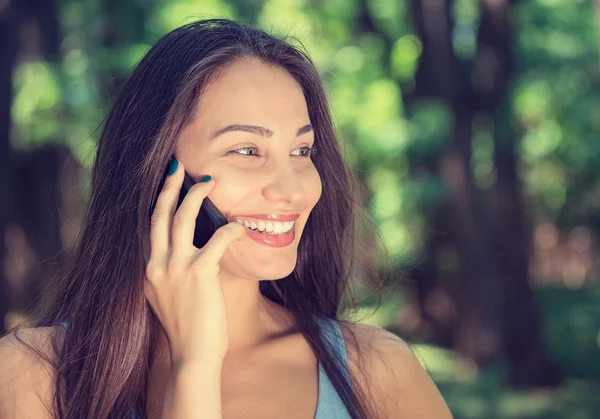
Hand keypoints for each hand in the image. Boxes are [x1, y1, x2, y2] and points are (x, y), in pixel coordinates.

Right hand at [144, 160, 245, 365]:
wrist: (192, 357)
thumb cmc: (188, 330)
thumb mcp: (168, 298)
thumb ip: (171, 274)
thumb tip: (187, 255)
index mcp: (148, 270)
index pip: (150, 227)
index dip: (158, 202)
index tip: (166, 183)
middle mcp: (155, 265)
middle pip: (159, 214)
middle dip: (168, 186)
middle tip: (178, 166)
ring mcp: (175, 268)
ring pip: (182, 218)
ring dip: (196, 195)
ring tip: (209, 181)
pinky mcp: (199, 274)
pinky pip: (217, 240)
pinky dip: (230, 229)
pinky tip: (241, 226)